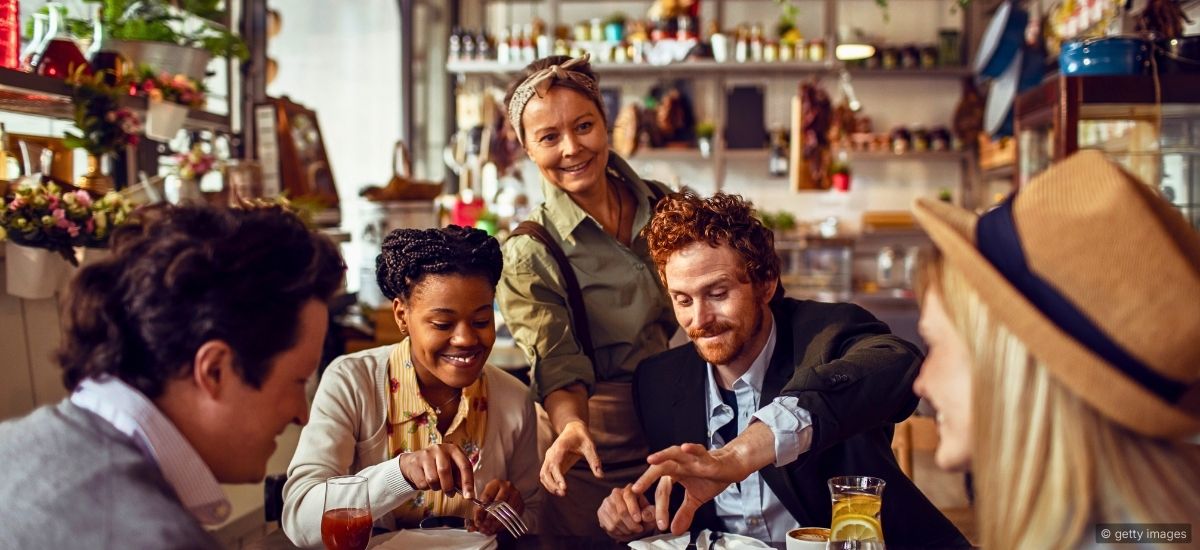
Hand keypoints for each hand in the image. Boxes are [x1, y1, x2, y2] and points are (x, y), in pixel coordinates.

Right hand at [398, 443, 475, 499]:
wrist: (414, 462)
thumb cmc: (438, 467)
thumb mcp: (451, 468)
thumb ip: (459, 478)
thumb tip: (467, 493)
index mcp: (454, 449)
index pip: (464, 465)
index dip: (468, 482)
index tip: (469, 496)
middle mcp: (440, 449)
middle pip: (445, 471)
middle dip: (448, 487)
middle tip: (450, 494)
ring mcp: (426, 454)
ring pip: (433, 479)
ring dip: (436, 487)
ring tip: (435, 483)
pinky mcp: (415, 463)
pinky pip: (422, 483)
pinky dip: (425, 487)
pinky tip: (425, 480)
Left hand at [470, 479, 524, 535]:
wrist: (505, 493)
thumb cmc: (491, 496)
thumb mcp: (482, 500)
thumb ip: (477, 513)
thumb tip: (471, 528)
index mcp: (495, 483)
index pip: (487, 498)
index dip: (481, 511)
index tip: (477, 522)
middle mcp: (507, 487)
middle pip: (498, 505)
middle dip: (490, 519)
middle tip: (484, 528)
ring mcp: (516, 495)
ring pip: (506, 512)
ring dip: (497, 524)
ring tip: (489, 530)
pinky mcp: (521, 504)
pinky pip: (513, 517)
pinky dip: (504, 525)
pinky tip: (497, 529)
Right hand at [540, 420, 602, 495]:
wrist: (573, 428)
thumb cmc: (582, 436)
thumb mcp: (590, 446)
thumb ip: (594, 460)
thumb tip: (600, 476)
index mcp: (559, 448)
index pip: (555, 465)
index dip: (558, 477)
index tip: (564, 488)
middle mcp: (551, 454)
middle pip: (545, 472)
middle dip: (552, 484)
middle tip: (563, 493)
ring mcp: (549, 458)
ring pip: (543, 474)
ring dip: (549, 485)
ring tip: (561, 494)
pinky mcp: (551, 462)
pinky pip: (546, 474)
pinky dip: (549, 483)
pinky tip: (558, 490)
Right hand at [597, 484, 656, 541]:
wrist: (631, 521)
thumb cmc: (643, 515)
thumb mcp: (650, 513)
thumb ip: (650, 513)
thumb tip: (645, 515)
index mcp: (629, 488)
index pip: (629, 496)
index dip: (633, 509)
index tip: (638, 520)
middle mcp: (616, 493)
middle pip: (621, 511)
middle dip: (631, 523)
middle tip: (638, 529)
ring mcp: (606, 502)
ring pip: (615, 520)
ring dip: (626, 529)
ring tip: (632, 530)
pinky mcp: (601, 512)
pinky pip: (609, 526)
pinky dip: (618, 532)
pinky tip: (624, 531)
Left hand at [631, 443, 747, 534]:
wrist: (731, 467)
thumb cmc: (711, 478)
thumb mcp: (695, 499)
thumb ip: (684, 513)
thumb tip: (675, 530)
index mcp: (675, 473)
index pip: (662, 490)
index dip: (660, 507)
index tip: (659, 524)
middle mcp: (679, 464)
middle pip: (659, 469)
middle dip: (647, 479)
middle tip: (635, 489)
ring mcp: (691, 459)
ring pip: (673, 454)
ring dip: (662, 456)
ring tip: (651, 460)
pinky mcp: (706, 456)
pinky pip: (697, 450)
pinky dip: (691, 449)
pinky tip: (684, 448)